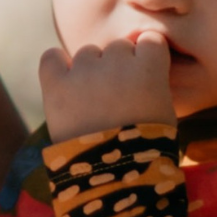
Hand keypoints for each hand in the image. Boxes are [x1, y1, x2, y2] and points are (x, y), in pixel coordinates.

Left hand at [36, 33, 175, 135]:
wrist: (114, 175)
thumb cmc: (148, 147)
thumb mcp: (165, 111)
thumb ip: (154, 81)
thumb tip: (141, 69)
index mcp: (149, 66)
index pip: (150, 41)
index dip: (146, 59)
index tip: (143, 77)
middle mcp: (117, 60)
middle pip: (118, 48)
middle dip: (119, 68)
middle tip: (117, 98)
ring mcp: (85, 70)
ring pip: (88, 54)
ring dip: (90, 71)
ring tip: (92, 104)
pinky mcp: (57, 84)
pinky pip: (51, 58)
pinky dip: (56, 65)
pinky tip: (64, 81)